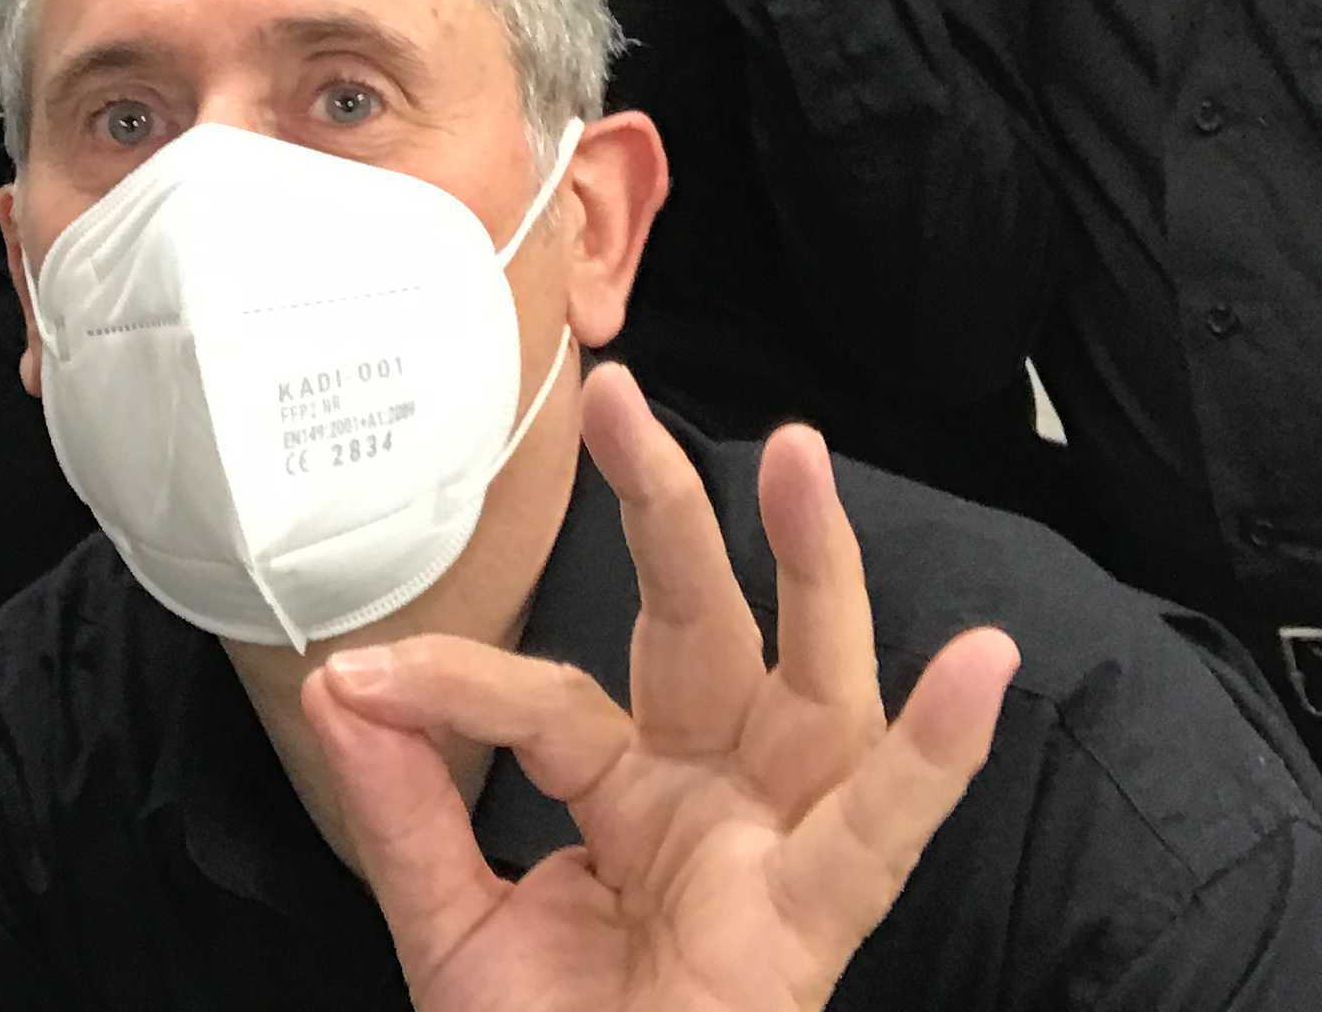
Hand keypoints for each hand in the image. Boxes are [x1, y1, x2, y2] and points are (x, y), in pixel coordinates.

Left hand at [308, 365, 1018, 1011]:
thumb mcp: (447, 925)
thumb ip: (402, 806)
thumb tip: (338, 683)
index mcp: (631, 792)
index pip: (547, 698)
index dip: (455, 682)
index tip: (361, 675)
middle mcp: (714, 797)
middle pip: (703, 627)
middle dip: (666, 508)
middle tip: (617, 397)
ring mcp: (771, 848)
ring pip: (812, 684)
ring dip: (814, 568)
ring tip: (804, 454)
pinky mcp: (809, 924)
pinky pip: (880, 836)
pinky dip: (934, 754)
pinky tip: (983, 666)